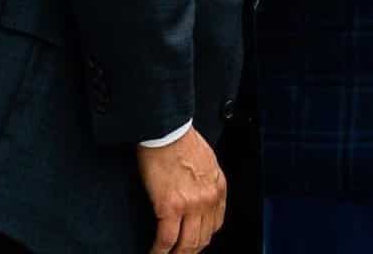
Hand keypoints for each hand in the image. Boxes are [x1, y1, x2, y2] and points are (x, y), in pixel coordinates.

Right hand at [136, 129, 226, 253]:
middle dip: (189, 251)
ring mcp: (191, 205)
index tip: (193, 242)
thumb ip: (207, 183)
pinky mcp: (170, 207)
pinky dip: (159, 252)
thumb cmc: (182, 141)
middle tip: (178, 253)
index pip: (215, 224)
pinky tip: (154, 253)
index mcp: (218, 187)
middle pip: (202, 238)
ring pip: (187, 244)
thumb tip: (200, 198)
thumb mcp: (207, 161)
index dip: (203, 237)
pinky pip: (166, 240)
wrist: (168, 131)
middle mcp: (209, 198)